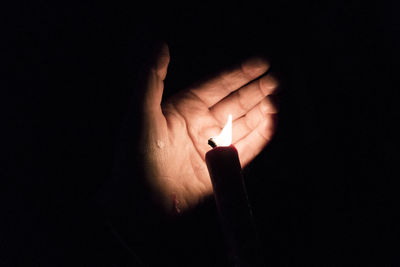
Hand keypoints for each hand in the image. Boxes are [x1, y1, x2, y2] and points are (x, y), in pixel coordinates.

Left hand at [136, 43, 277, 213]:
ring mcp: (214, 146)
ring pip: (244, 124)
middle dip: (256, 91)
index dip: (239, 74)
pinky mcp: (222, 167)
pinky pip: (247, 148)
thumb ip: (152, 77)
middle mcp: (202, 125)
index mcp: (185, 108)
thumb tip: (160, 46)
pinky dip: (260, 135)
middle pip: (235, 103)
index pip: (218, 86)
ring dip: (261, 111)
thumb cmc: (137, 154)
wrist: (140, 199)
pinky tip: (271, 121)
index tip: (261, 63)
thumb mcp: (142, 111)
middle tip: (276, 80)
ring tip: (276, 99)